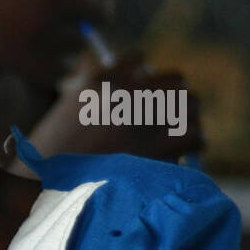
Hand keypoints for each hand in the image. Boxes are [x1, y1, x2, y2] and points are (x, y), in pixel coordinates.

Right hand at [29, 51, 204, 162]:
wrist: (54, 190)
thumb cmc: (53, 154)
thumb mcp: (63, 110)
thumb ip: (86, 83)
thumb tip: (108, 66)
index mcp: (101, 80)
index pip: (137, 59)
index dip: (141, 76)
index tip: (140, 89)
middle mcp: (129, 94)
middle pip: (175, 79)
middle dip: (173, 94)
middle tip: (166, 111)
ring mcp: (149, 120)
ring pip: (192, 105)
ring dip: (187, 117)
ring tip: (178, 132)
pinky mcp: (163, 148)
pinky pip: (196, 136)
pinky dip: (192, 144)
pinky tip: (181, 152)